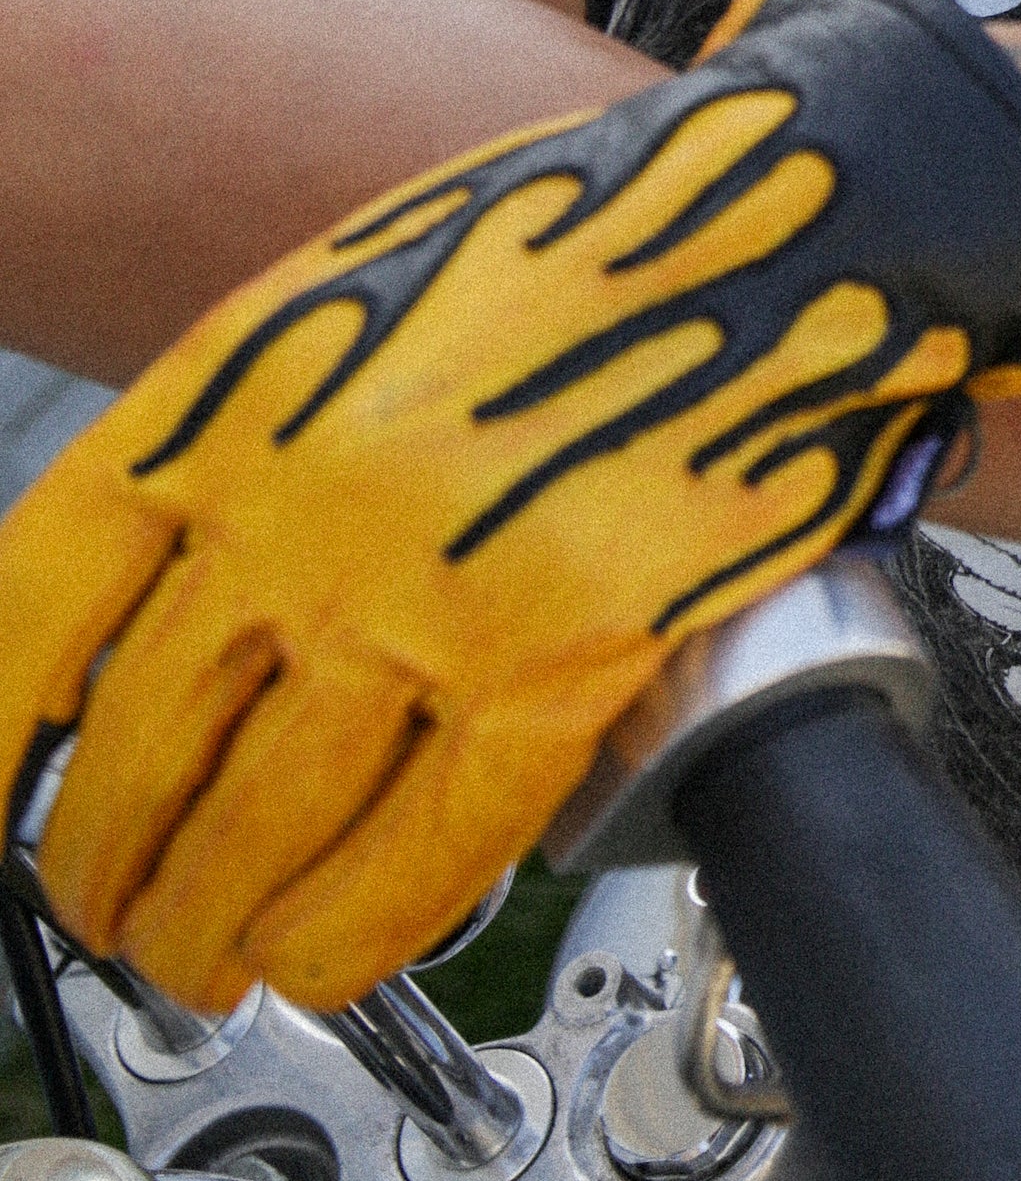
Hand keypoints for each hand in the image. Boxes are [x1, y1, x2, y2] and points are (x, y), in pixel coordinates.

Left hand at [0, 0, 1020, 1011]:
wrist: (782, 219)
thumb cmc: (593, 246)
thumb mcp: (357, 296)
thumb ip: (256, 443)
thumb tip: (176, 605)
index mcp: (232, 400)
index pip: (37, 618)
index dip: (1, 749)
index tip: (7, 801)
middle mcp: (301, 507)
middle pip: (139, 752)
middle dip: (110, 871)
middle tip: (122, 912)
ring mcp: (425, 597)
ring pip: (258, 829)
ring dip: (210, 927)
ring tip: (210, 956)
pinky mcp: (557, 665)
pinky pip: (420, 853)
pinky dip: (353, 934)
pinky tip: (321, 960)